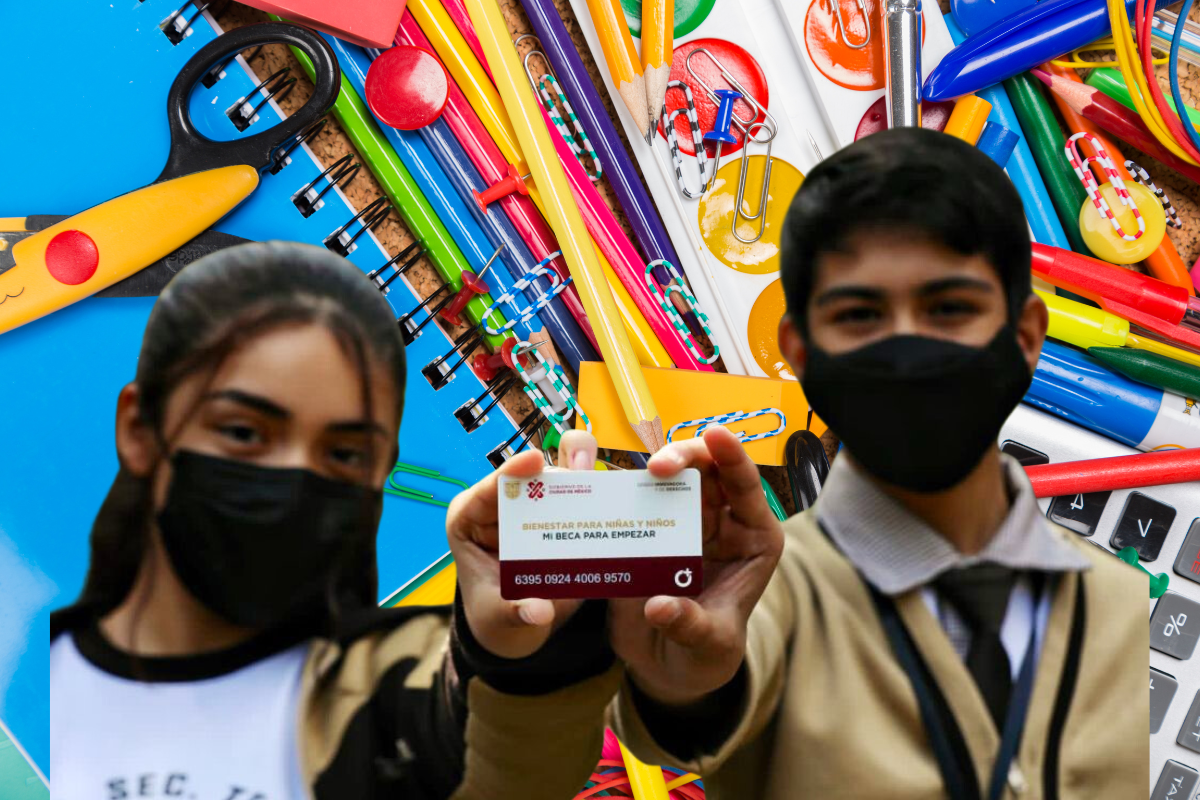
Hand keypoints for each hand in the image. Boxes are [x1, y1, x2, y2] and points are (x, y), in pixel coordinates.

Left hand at [446, 430, 598, 659]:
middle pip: (532, 473)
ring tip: (603, 483)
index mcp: (471, 518)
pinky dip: (599, 495)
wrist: (514, 625)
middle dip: (556, 466)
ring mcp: (535, 508)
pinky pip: (581, 498)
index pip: (489, 488)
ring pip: (562, 476)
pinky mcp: (560, 516)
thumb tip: (539, 613)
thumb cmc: (494, 613)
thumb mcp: (498, 616)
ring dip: (585, 474)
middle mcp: (504, 505)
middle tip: (580, 470)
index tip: (535, 461)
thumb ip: (515, 611)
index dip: (512, 470)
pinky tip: (618, 498)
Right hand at [608, 426, 782, 705]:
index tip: (714, 434)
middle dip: (683, 457)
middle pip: (706, 471)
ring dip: (647, 472)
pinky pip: (636, 502)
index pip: (747, 487)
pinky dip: (620, 493)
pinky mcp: (649, 532)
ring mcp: (683, 523)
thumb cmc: (706, 655)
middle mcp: (720, 521)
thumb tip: (658, 606)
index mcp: (753, 538)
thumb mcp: (708, 645)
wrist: (671, 667)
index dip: (732, 456)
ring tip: (631, 478)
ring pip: (669, 479)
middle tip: (658, 467)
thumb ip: (690, 625)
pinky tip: (602, 491)